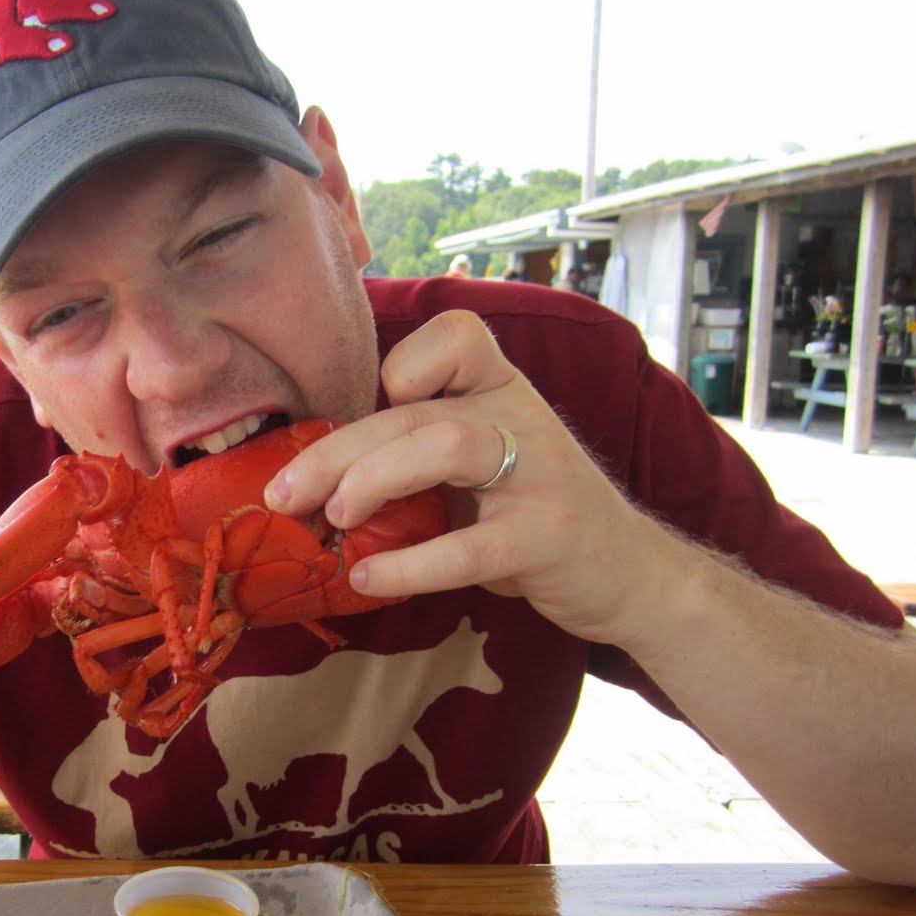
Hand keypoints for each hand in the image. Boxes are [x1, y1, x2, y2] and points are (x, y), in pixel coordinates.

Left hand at [265, 310, 673, 646]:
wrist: (630, 573)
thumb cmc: (534, 515)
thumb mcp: (486, 465)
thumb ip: (422, 454)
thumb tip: (316, 478)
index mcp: (502, 391)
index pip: (457, 335)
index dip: (408, 362)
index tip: (368, 408)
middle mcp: (522, 417)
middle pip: (417, 410)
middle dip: (339, 451)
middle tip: (285, 495)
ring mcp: (540, 475)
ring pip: (446, 446)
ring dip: (375, 480)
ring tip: (335, 520)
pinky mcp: (549, 537)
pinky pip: (471, 546)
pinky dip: (410, 564)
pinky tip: (368, 579)